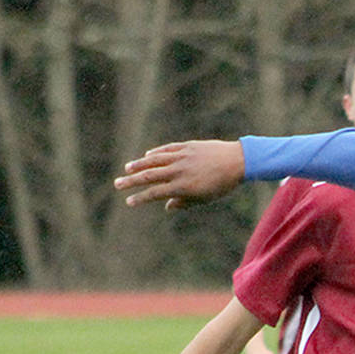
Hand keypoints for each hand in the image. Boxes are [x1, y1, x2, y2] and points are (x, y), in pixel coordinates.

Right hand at [115, 141, 245, 209]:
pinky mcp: (186, 146)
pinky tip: (147, 156)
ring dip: (139, 165)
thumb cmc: (222, 185)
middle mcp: (178, 171)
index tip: (128, 202)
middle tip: (117, 184)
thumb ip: (184, 203)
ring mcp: (181, 156)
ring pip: (154, 160)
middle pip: (149, 176)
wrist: (237, 161)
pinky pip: (167, 149)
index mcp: (182, 186)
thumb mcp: (204, 198)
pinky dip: (156, 153)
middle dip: (131, 181)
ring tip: (127, 168)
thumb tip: (166, 206)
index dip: (140, 198)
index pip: (155, 193)